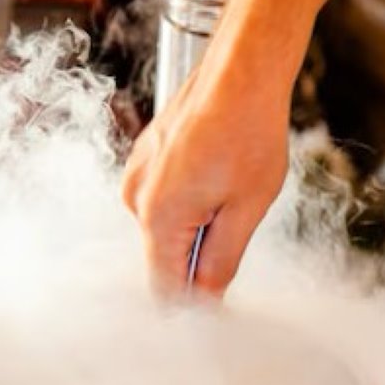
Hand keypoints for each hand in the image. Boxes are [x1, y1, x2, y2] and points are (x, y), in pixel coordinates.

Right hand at [121, 53, 290, 296]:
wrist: (241, 72)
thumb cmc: (248, 134)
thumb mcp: (246, 210)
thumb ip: (219, 262)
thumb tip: (206, 299)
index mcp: (158, 217)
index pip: (163, 289)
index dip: (192, 308)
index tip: (220, 313)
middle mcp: (136, 198)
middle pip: (163, 259)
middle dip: (198, 261)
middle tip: (238, 232)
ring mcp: (137, 176)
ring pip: (165, 229)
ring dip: (197, 229)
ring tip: (232, 194)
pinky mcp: (145, 160)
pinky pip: (164, 201)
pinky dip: (190, 204)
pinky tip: (218, 178)